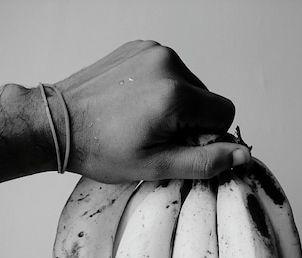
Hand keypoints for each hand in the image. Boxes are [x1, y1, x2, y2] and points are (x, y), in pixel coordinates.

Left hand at [53, 40, 249, 181]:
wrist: (58, 124)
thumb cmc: (100, 148)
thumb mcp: (157, 166)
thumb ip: (205, 161)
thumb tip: (243, 154)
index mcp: (175, 94)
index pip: (225, 112)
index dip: (208, 136)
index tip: (179, 144)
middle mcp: (167, 64)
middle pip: (207, 97)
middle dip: (190, 120)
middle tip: (156, 135)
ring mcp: (152, 51)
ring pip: (189, 85)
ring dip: (176, 104)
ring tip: (142, 120)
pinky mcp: (139, 48)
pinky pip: (169, 71)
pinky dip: (160, 89)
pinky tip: (135, 104)